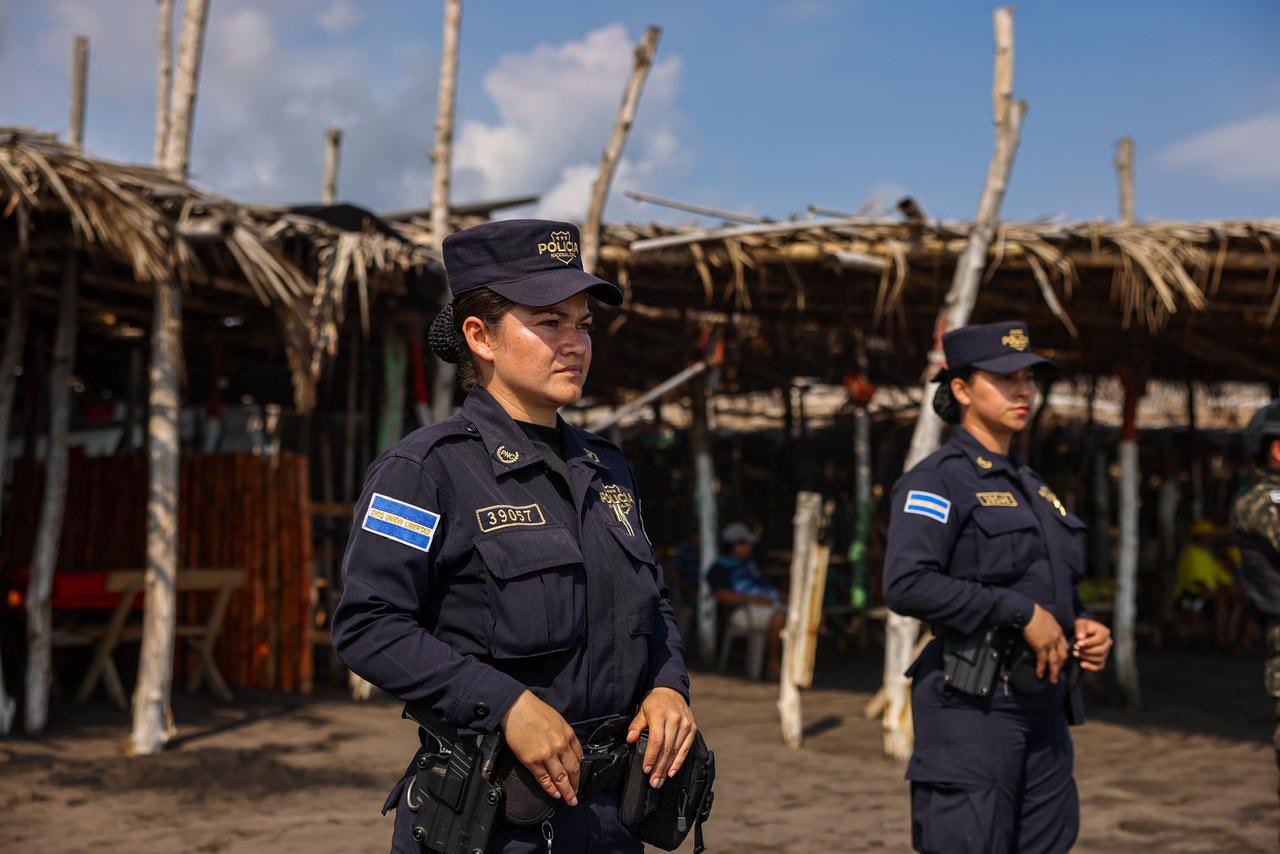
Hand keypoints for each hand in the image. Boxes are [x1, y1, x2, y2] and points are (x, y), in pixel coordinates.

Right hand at [501, 690, 582, 805]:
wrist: (517, 708)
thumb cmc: (536, 711)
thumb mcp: (558, 720)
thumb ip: (566, 736)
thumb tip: (569, 751)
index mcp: (568, 735)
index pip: (579, 757)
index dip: (579, 770)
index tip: (579, 778)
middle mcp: (560, 746)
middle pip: (572, 771)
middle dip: (576, 785)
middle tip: (577, 796)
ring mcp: (546, 755)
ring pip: (560, 778)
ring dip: (567, 792)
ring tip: (570, 800)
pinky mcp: (532, 761)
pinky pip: (544, 779)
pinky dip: (551, 789)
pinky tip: (556, 795)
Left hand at [627, 687, 697, 789]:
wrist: (671, 691)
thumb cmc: (654, 704)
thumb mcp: (642, 711)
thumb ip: (635, 726)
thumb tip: (630, 739)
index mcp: (660, 714)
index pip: (656, 740)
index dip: (651, 756)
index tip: (646, 769)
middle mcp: (675, 719)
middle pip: (667, 748)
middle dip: (659, 767)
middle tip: (654, 781)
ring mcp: (685, 724)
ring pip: (676, 750)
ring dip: (668, 767)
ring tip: (660, 780)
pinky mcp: (692, 728)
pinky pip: (686, 748)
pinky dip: (679, 762)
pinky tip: (672, 772)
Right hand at [1023, 604, 1069, 682]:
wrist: (1028, 612)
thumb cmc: (1034, 612)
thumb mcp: (1047, 618)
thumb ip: (1049, 626)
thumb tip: (1044, 630)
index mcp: (1059, 631)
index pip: (1064, 646)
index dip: (1063, 655)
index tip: (1061, 661)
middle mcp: (1057, 638)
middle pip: (1063, 655)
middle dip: (1061, 666)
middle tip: (1058, 673)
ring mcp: (1050, 643)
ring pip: (1055, 661)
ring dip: (1054, 672)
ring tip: (1053, 680)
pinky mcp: (1040, 646)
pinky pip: (1042, 660)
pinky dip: (1041, 668)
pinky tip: (1040, 674)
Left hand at [1072, 618, 1112, 671]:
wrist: (1084, 630)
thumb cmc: (1083, 626)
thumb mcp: (1080, 623)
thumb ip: (1080, 629)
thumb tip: (1080, 637)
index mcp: (1105, 632)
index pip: (1099, 640)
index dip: (1088, 643)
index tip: (1078, 643)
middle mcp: (1108, 642)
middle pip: (1101, 650)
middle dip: (1087, 651)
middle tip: (1075, 648)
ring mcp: (1107, 651)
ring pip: (1100, 658)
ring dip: (1087, 657)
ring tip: (1075, 653)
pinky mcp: (1102, 658)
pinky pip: (1100, 666)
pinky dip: (1091, 667)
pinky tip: (1082, 664)